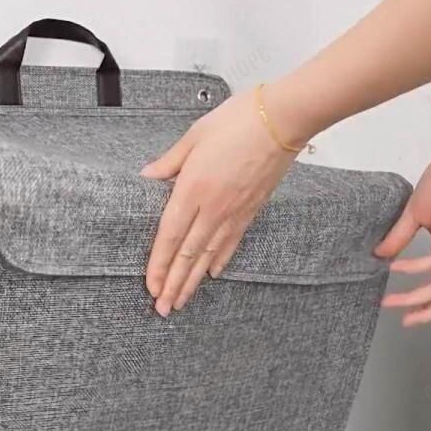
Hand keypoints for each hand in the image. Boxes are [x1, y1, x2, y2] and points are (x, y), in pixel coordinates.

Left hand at [141, 86, 303, 316]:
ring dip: (192, 282)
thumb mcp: (194, 136)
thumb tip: (147, 176)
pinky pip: (231, 243)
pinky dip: (220, 262)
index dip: (159, 265)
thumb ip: (169, 162)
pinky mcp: (250, 212)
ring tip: (181, 302)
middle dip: (173, 285)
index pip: (169, 237)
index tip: (151, 287)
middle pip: (187, 255)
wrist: (282, 121)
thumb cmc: (237, 121)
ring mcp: (233, 213)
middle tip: (162, 309)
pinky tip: (212, 276)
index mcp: (192, 189)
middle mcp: (212, 208)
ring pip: (208, 256)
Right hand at [375, 138, 430, 326]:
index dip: (423, 301)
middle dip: (426, 312)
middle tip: (404, 322)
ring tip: (392, 301)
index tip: (398, 310)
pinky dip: (416, 267)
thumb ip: (398, 238)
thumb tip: (379, 256)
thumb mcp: (413, 215)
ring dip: (418, 298)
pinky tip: (395, 267)